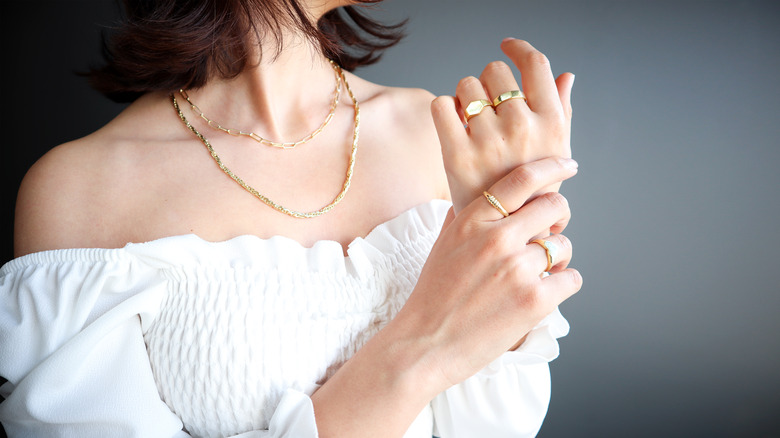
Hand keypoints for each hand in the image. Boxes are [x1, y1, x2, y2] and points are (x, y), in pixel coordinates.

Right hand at [390, 156, 581, 390]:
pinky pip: (571, 279)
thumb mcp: (442, 245)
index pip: (522, 179)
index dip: (552, 167)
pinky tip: (544, 294)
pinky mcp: (535, 300)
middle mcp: (496, 238)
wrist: (424, 345)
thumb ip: (463, 216)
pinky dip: (563, 285)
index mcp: (472, 220)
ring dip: (558, 258)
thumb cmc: (431, 297)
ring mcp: (517, 269)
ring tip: (539, 273)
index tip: (567, 167)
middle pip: (554, 206)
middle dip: (560, 217)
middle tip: (553, 231)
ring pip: (565, 246)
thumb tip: (478, 195)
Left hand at [431, 39, 574, 214]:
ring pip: (467, 85)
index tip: (507, 46)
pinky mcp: (457, 155)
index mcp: (550, 123)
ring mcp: (489, 141)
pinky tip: (453, 124)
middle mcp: (522, 128)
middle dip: (489, 82)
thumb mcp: (556, 151)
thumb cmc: (532, 188)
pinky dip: (444, 109)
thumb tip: (565, 76)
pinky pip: (441, 105)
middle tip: (489, 105)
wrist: (505, 231)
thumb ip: (561, 110)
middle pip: (496, 71)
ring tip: (472, 120)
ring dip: (466, 96)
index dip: (519, 48)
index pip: (536, 64)